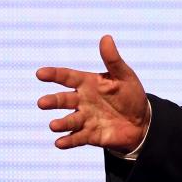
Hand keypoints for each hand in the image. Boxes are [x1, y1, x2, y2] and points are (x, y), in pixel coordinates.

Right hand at [36, 35, 148, 152]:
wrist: (141, 121)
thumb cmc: (130, 95)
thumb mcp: (124, 76)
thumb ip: (113, 59)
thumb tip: (106, 38)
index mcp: (88, 83)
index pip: (67, 77)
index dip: (54, 75)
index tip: (40, 73)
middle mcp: (81, 101)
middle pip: (63, 100)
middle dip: (53, 101)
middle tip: (43, 103)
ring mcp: (84, 118)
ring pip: (68, 120)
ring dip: (60, 123)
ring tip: (54, 125)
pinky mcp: (89, 135)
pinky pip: (76, 138)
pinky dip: (68, 141)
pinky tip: (60, 143)